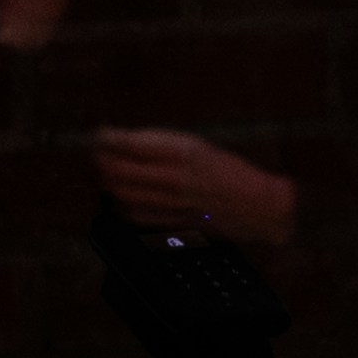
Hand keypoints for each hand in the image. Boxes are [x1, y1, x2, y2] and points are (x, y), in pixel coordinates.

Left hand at [89, 126, 295, 241]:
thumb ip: (162, 146)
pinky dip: (124, 205)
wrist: (260, 206)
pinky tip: (124, 198)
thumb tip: (125, 143)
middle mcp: (175, 177)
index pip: (130, 144)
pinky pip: (136, 214)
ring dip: (110, 182)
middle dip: (102, 160)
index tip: (99, 135)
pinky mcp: (173, 221)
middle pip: (119, 170)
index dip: (107, 139)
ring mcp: (173, 202)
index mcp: (182, 152)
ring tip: (107, 174)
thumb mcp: (199, 147)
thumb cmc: (232, 172)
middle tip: (98, 154)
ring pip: (123, 193)